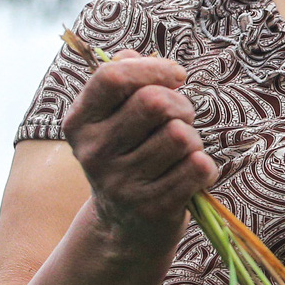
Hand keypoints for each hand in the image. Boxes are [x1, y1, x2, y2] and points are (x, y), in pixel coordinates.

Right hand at [60, 49, 219, 239]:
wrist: (125, 228)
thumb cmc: (129, 155)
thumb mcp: (112, 118)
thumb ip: (123, 78)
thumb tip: (136, 57)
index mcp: (80, 123)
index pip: (112, 77)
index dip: (152, 68)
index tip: (176, 75)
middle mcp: (94, 153)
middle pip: (155, 102)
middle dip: (181, 105)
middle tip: (181, 119)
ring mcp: (122, 184)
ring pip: (181, 136)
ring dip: (193, 138)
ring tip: (181, 152)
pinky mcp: (152, 208)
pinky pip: (198, 167)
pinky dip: (204, 167)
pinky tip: (190, 175)